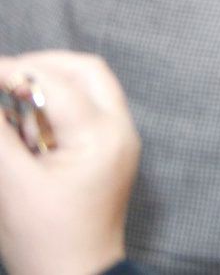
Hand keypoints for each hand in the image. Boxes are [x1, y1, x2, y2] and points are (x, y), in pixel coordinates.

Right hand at [0, 51, 139, 274]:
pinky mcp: (111, 151)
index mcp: (101, 136)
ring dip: (50, 88)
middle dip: (42, 67)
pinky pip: (88, 111)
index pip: (55, 83)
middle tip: (2, 80)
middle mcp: (120, 130)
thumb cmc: (44, 238)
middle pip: (86, 71)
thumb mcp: (12, 182)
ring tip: (14, 117)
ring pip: (90, 87)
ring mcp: (121, 140)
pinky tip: (29, 133)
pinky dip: (58, 109)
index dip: (14, 71)